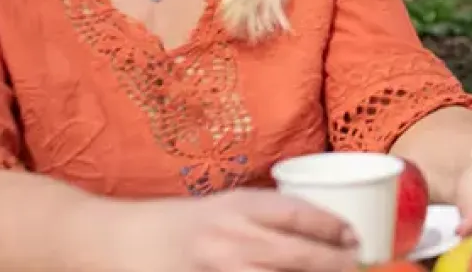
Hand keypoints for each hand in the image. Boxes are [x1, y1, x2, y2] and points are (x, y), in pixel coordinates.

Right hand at [112, 188, 359, 271]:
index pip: (297, 214)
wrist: (115, 240)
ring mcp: (213, 268)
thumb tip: (322, 236)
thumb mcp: (223, 208)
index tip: (354, 238)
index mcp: (237, 206)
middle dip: (333, 265)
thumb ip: (265, 219)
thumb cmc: (177, 225)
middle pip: (295, 255)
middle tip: (355, 268)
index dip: (332, 228)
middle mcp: (229, 236)